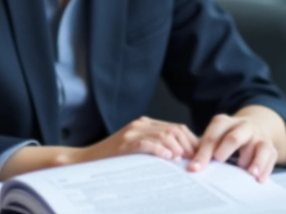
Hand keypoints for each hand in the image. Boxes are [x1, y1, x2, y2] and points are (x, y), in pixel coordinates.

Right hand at [75, 116, 198, 162]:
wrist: (86, 161)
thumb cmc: (113, 160)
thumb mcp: (138, 150)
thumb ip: (156, 147)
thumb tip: (182, 158)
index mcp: (145, 124)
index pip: (176, 127)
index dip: (191, 141)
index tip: (199, 155)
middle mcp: (140, 125)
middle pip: (173, 130)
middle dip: (188, 145)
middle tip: (195, 160)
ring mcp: (132, 132)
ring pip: (163, 135)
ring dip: (177, 148)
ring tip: (183, 160)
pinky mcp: (124, 143)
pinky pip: (146, 143)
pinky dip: (159, 149)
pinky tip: (167, 157)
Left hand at [188, 108, 285, 182]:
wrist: (251, 129)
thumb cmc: (225, 139)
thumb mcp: (214, 139)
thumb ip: (202, 151)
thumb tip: (192, 168)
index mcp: (223, 123)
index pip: (212, 136)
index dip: (202, 153)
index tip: (194, 168)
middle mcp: (242, 126)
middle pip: (235, 137)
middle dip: (226, 148)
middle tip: (219, 160)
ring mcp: (258, 136)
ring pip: (258, 146)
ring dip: (253, 160)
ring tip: (248, 173)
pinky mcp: (270, 147)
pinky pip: (270, 156)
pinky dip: (265, 168)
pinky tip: (259, 179)